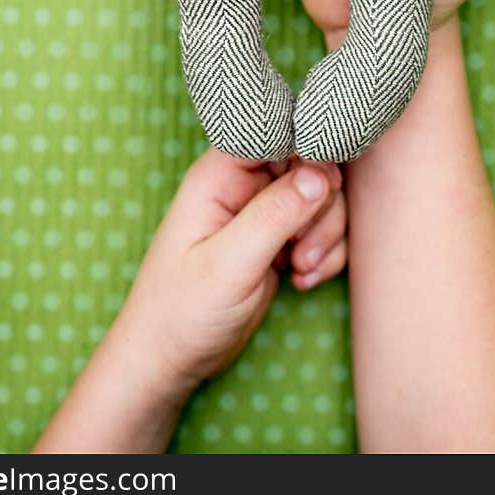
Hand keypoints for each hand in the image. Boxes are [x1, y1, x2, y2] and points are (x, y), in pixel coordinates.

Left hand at [125, 150, 345, 397]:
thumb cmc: (181, 310)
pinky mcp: (277, 242)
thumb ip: (274, 215)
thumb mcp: (229, 264)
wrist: (169, 361)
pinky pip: (321, 231)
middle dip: (321, 207)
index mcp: (220, 175)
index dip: (310, 154)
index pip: (278, 134)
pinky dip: (325, 254)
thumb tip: (321, 173)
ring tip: (302, 270)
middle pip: (310, 166)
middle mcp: (243, 186)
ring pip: (322, 199)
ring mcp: (262, 214)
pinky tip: (303, 281)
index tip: (324, 191)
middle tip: (303, 251)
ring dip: (325, 235)